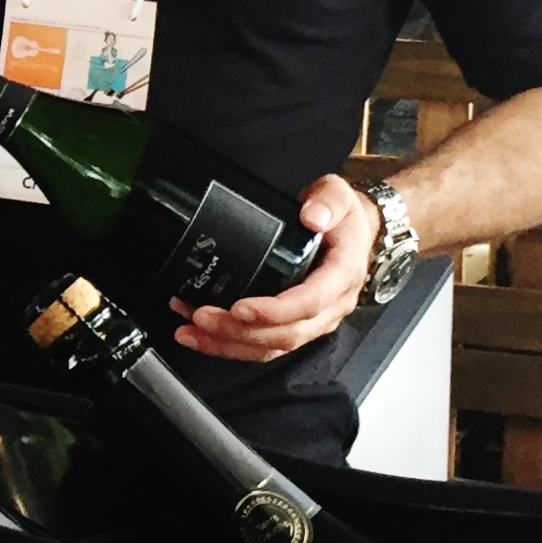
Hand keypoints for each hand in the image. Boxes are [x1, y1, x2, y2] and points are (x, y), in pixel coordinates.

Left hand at [173, 174, 377, 363]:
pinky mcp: (295, 326)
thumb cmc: (342, 218)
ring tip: (191, 331)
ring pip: (272, 347)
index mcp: (341, 276)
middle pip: (285, 334)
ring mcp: (313, 322)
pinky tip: (201, 335)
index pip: (309, 304)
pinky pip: (264, 346)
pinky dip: (230, 345)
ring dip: (228, 344)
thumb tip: (313, 216)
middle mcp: (330, 307)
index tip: (240, 307)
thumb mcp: (339, 195)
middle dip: (239, 331)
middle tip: (202, 317)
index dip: (273, 311)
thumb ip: (329, 201)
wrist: (350, 232)